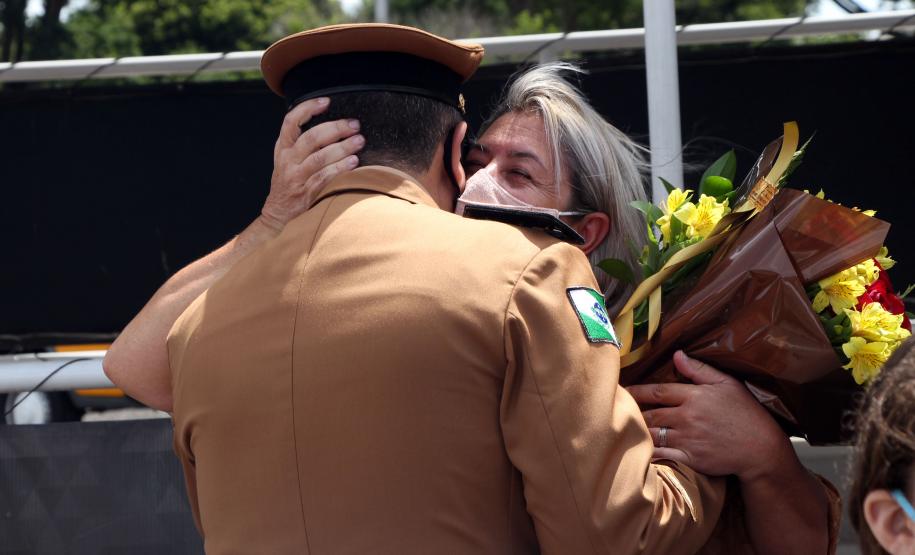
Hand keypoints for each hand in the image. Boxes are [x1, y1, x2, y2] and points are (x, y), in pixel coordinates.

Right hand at [260, 97, 364, 231]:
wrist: (277, 212)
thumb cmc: (289, 181)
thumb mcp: (288, 158)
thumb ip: (302, 142)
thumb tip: (332, 125)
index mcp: (282, 147)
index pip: (291, 121)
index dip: (308, 108)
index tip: (326, 101)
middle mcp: (287, 160)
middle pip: (311, 138)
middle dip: (335, 129)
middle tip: (354, 125)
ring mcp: (296, 177)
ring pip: (320, 158)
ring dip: (342, 148)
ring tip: (359, 141)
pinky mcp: (306, 192)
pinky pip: (325, 177)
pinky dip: (340, 169)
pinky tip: (354, 163)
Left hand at [626, 350, 790, 480]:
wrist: (761, 448)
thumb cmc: (746, 414)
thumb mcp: (727, 384)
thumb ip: (699, 369)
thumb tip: (677, 354)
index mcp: (694, 396)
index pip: (658, 391)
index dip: (637, 391)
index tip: (623, 391)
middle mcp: (687, 416)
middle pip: (651, 413)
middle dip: (633, 412)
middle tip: (616, 410)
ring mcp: (687, 438)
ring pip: (653, 433)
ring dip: (638, 431)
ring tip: (622, 428)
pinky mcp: (690, 458)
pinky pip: (662, 454)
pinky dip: (648, 452)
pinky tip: (635, 450)